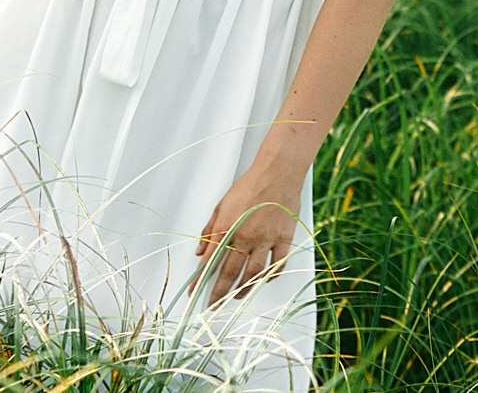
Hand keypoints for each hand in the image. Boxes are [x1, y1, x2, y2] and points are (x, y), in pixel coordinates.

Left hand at [194, 164, 303, 306]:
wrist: (278, 172)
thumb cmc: (250, 184)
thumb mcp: (222, 204)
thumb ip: (210, 229)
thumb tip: (199, 251)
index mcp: (228, 227)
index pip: (210, 260)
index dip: (199, 280)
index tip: (193, 293)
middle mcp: (246, 236)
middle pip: (230, 273)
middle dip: (219, 293)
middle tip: (212, 305)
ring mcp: (266, 239)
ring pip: (253, 274)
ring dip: (243, 289)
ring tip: (236, 297)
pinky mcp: (284, 238)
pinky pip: (277, 264)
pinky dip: (270, 276)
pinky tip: (263, 281)